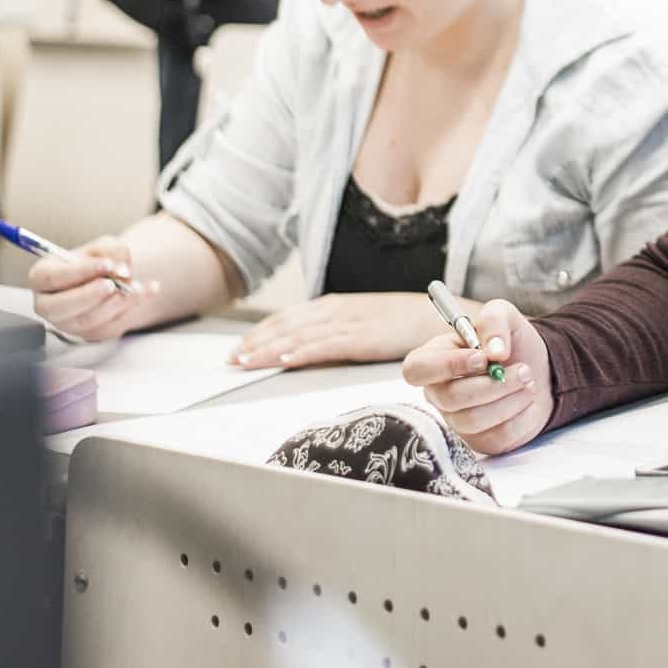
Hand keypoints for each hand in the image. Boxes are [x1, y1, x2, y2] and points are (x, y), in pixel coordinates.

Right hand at [29, 235, 155, 340]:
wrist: (108, 279)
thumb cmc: (96, 260)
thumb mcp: (101, 247)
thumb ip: (110, 250)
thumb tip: (120, 269)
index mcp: (42, 278)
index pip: (52, 278)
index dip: (80, 272)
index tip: (107, 265)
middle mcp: (48, 304)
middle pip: (61, 307)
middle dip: (90, 295)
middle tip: (114, 284)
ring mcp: (67, 324)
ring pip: (87, 321)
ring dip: (115, 303)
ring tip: (136, 286)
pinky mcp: (89, 335)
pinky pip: (108, 329)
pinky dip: (131, 310)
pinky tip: (150, 291)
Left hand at [233, 292, 447, 369]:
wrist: (436, 318)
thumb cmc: (403, 324)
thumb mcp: (364, 321)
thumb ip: (338, 330)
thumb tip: (311, 347)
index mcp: (335, 305)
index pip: (287, 317)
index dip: (260, 332)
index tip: (239, 348)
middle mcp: (336, 310)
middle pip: (286, 325)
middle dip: (255, 342)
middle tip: (230, 360)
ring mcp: (348, 323)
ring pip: (298, 336)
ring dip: (268, 349)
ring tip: (245, 363)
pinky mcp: (361, 339)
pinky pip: (324, 346)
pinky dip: (300, 351)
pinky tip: (283, 359)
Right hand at [400, 299, 551, 455]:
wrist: (539, 371)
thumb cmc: (509, 343)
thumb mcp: (502, 314)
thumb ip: (493, 320)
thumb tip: (494, 351)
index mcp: (433, 359)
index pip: (417, 369)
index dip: (447, 365)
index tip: (483, 358)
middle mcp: (439, 393)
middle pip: (450, 398)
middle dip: (492, 384)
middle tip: (523, 370)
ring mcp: (457, 420)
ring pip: (474, 419)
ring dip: (510, 398)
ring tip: (527, 380)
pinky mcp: (480, 441)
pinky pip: (497, 436)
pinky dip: (520, 415)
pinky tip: (526, 400)